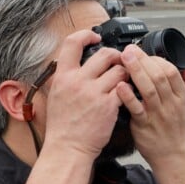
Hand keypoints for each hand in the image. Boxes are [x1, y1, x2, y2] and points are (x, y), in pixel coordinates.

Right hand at [42, 29, 127, 157]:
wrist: (68, 148)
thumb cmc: (63, 127)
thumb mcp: (56, 96)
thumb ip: (66, 78)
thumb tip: (75, 65)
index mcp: (63, 77)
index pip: (72, 43)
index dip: (86, 35)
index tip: (95, 37)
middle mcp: (78, 81)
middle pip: (105, 54)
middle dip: (116, 56)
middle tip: (119, 62)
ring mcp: (94, 93)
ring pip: (120, 70)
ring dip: (126, 74)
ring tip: (124, 81)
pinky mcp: (108, 105)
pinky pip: (125, 88)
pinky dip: (128, 90)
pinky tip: (127, 94)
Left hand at [117, 45, 184, 161]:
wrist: (173, 156)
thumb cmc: (177, 130)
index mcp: (181, 97)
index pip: (172, 71)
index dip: (157, 59)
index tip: (143, 53)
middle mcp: (171, 104)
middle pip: (159, 76)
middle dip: (144, 60)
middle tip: (130, 49)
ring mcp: (158, 115)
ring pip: (149, 89)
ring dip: (136, 72)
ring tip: (124, 58)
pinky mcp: (145, 126)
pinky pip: (136, 109)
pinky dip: (128, 96)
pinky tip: (120, 86)